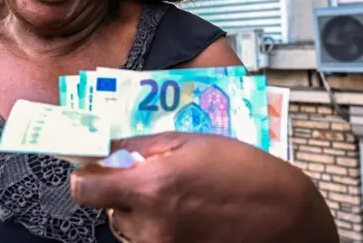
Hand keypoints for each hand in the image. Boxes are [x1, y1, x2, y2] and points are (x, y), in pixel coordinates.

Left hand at [70, 133, 337, 242]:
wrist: (289, 219)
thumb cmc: (243, 171)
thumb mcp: (190, 142)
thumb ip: (141, 146)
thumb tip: (105, 148)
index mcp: (151, 190)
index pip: (84, 190)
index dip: (85, 176)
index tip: (95, 167)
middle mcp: (151, 228)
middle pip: (108, 209)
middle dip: (122, 192)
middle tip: (151, 178)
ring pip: (128, 229)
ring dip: (140, 213)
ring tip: (176, 198)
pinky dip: (157, 230)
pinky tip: (186, 216)